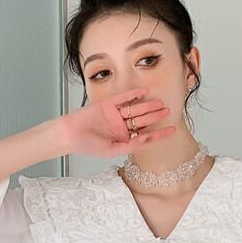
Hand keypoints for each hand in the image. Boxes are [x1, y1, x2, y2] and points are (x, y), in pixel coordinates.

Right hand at [60, 87, 176, 158]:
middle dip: (155, 117)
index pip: (145, 135)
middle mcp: (121, 126)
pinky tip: (144, 92)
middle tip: (169, 111)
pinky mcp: (107, 104)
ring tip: (160, 104)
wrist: (69, 135)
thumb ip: (130, 145)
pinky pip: (123, 98)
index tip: (173, 130)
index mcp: (123, 139)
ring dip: (147, 106)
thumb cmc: (87, 146)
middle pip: (142, 120)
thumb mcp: (111, 150)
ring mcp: (114, 115)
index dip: (159, 133)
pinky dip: (133, 95)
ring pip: (135, 109)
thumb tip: (146, 140)